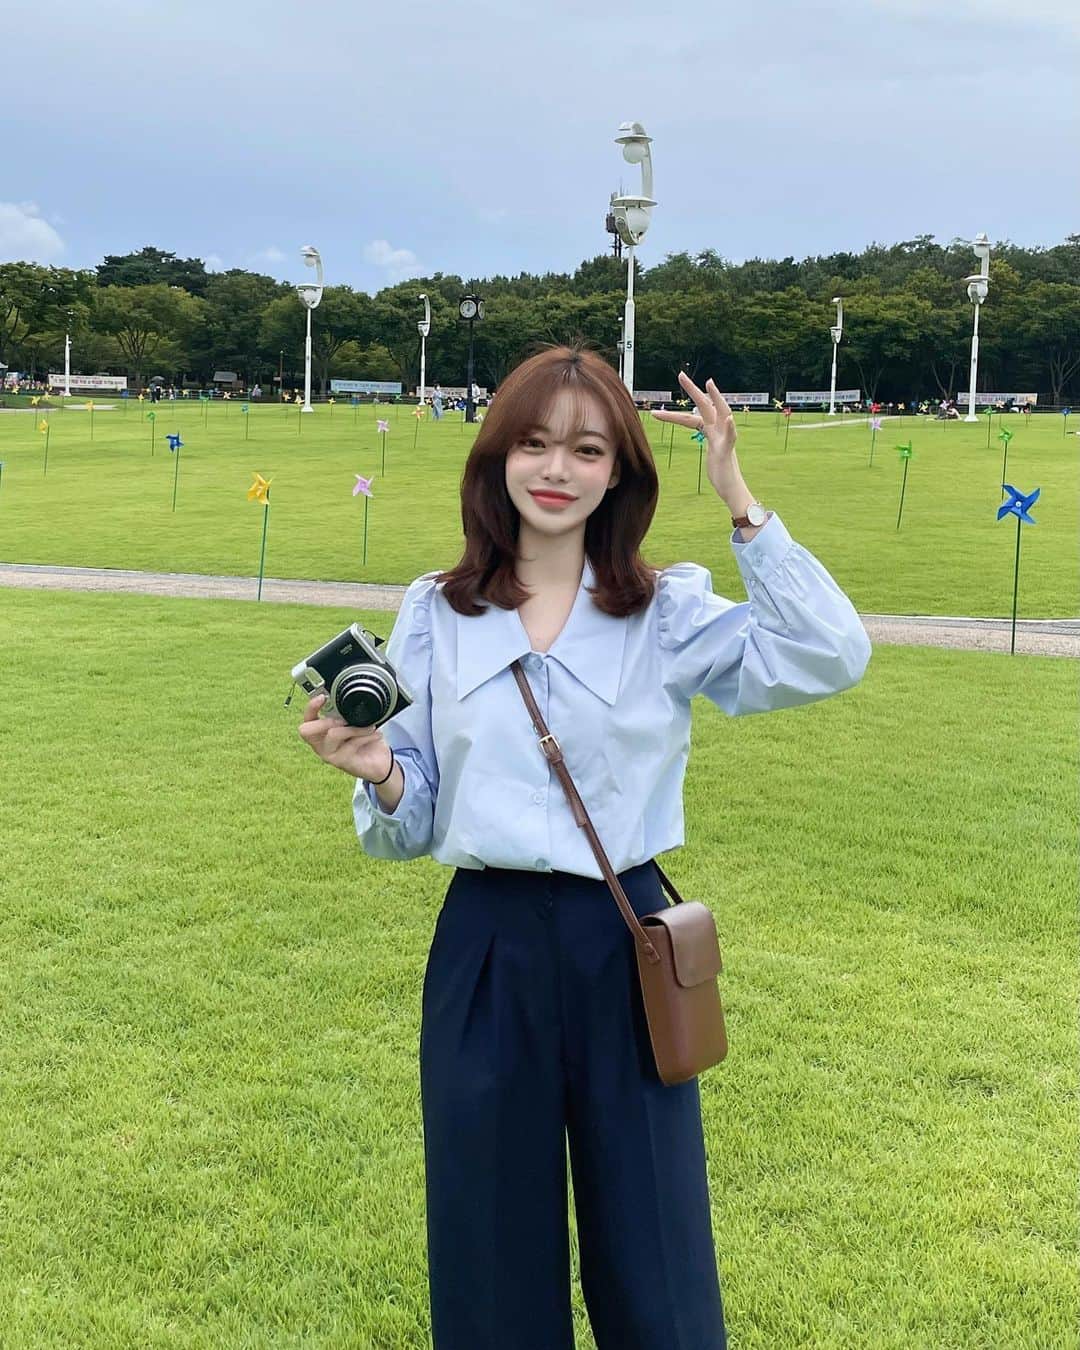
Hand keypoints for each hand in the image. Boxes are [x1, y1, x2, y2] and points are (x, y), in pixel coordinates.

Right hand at [297, 693, 393, 781]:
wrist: (381, 762)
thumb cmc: (365, 740)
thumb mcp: (355, 723)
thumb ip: (347, 713)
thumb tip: (348, 699)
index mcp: (321, 731)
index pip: (307, 718)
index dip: (311, 707)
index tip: (323, 697)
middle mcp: (320, 744)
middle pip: (305, 731)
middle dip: (326, 720)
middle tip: (344, 719)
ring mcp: (329, 754)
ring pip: (333, 734)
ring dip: (354, 727)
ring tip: (370, 726)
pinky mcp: (341, 762)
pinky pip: (351, 744)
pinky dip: (367, 735)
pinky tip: (376, 734)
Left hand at [651, 371, 745, 501]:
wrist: (732, 489)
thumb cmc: (720, 472)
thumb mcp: (709, 452)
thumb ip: (705, 439)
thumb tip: (699, 430)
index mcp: (710, 432)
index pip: (691, 417)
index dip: (677, 411)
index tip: (664, 404)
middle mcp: (718, 432)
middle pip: (704, 406)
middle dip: (692, 390)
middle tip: (680, 375)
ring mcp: (724, 440)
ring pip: (721, 414)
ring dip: (716, 398)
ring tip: (710, 383)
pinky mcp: (727, 452)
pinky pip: (730, 438)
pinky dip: (730, 428)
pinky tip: (729, 419)